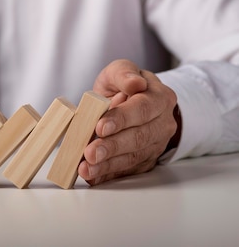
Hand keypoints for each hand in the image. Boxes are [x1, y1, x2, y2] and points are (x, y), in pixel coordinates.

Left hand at [78, 59, 178, 184]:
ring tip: (86, 169)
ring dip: (108, 165)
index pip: (142, 109)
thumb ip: (124, 74)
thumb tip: (134, 83)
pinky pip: (127, 171)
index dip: (121, 119)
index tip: (100, 127)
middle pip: (139, 138)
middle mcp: (162, 124)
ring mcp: (156, 145)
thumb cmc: (124, 85)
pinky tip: (92, 177)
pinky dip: (108, 175)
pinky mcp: (145, 160)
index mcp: (159, 98)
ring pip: (133, 157)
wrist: (135, 102)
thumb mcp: (121, 71)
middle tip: (90, 153)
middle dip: (112, 147)